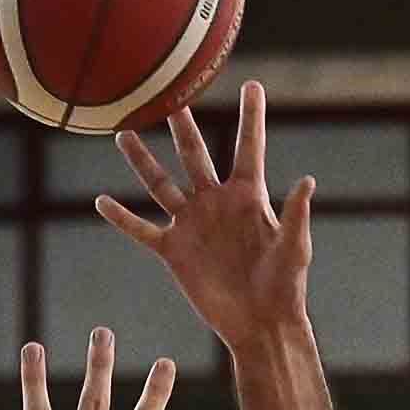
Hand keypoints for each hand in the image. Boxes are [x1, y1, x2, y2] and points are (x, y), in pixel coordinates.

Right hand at [100, 81, 313, 346]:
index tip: (253, 84)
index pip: (248, 147)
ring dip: (142, 161)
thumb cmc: (286, 287)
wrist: (261, 324)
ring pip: (161, 184)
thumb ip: (296, 214)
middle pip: (194, 155)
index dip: (251, 117)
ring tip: (123, 134)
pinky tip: (101, 202)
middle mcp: (216, 203)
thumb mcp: (294, 248)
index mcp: (248, 197)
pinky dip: (122, 217)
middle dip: (182, 125)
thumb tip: (308, 181)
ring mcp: (192, 225)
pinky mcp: (175, 251)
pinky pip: (142, 229)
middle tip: (169, 94)